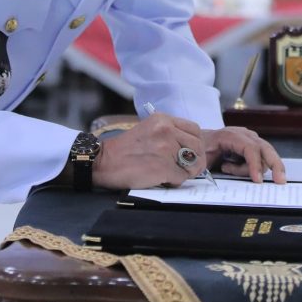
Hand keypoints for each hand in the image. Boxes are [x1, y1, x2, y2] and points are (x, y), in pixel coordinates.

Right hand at [92, 112, 206, 189]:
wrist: (103, 162)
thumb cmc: (124, 150)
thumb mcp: (148, 130)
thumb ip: (168, 134)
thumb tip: (189, 148)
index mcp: (163, 120)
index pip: (195, 130)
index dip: (195, 144)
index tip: (190, 153)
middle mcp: (166, 130)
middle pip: (198, 146)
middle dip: (195, 160)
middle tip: (185, 168)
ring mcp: (166, 148)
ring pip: (193, 163)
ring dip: (186, 172)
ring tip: (173, 174)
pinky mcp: (163, 166)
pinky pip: (181, 177)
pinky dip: (174, 182)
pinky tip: (163, 179)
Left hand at [206, 126, 285, 183]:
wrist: (197, 141)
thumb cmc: (199, 149)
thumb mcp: (200, 158)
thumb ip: (209, 166)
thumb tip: (219, 173)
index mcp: (229, 135)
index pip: (250, 148)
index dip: (255, 164)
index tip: (257, 180)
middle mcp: (243, 134)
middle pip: (265, 148)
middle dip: (274, 164)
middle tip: (280, 181)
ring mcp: (249, 139)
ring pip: (263, 156)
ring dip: (252, 168)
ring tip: (227, 169)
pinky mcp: (251, 145)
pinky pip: (259, 158)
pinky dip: (254, 167)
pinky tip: (232, 167)